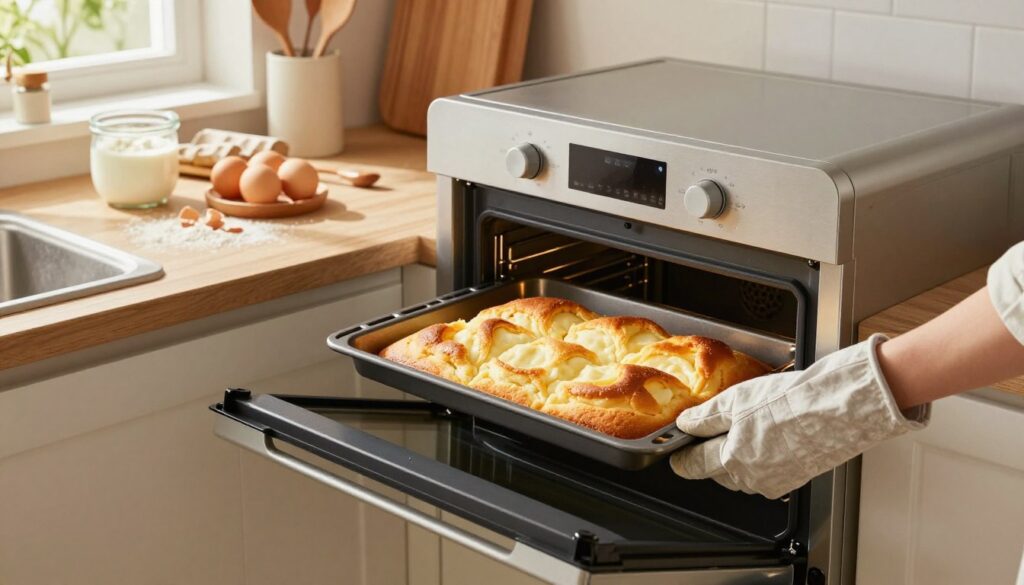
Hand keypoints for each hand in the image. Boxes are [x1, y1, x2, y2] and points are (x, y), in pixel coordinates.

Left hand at [670, 335, 929, 498]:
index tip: (675, 456)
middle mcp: (753, 477)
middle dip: (712, 454)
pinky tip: (773, 434)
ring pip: (746, 473)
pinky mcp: (799, 475)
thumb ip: (705, 416)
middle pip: (720, 472)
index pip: (694, 465)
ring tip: (748, 427)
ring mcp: (778, 480)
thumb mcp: (735, 401)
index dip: (681, 458)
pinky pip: (771, 470)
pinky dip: (766, 456)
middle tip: (713, 432)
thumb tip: (684, 424)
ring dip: (740, 456)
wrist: (839, 407)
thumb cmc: (791, 402)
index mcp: (732, 460)